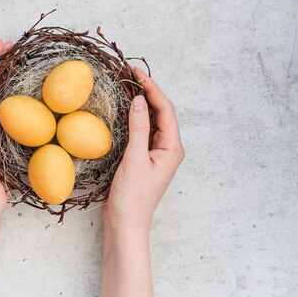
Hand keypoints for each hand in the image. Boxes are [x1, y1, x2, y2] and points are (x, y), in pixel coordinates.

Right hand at [104, 67, 185, 231]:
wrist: (126, 224)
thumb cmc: (132, 197)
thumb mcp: (134, 159)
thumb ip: (138, 128)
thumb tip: (140, 100)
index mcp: (172, 148)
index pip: (165, 110)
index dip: (152, 88)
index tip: (136, 72)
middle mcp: (168, 148)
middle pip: (161, 112)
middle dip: (148, 91)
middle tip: (130, 73)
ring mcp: (157, 153)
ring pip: (152, 120)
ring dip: (142, 102)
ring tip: (127, 85)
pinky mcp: (145, 158)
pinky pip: (143, 130)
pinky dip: (135, 117)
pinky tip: (125, 109)